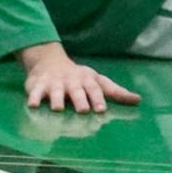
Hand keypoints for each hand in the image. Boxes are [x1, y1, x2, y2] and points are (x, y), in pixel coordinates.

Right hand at [19, 42, 139, 112]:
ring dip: (57, 100)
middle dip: (80, 100)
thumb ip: (116, 92)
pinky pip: (35, 92)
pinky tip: (33, 105)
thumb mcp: (98, 81)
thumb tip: (138, 100)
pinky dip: (33, 98)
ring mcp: (54, 83)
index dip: (98, 99)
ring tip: (59, 109)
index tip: (102, 110)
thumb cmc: (80, 78)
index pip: (95, 89)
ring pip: (55, 92)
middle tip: (83, 110)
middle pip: (76, 91)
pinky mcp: (38, 86)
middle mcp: (71, 81)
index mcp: (87, 81)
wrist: (49, 62)